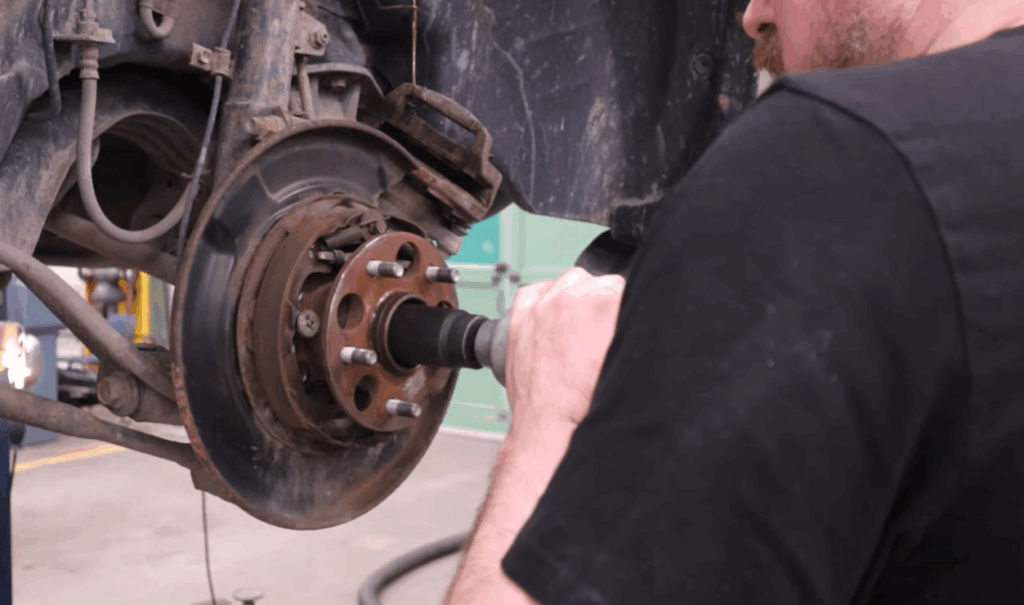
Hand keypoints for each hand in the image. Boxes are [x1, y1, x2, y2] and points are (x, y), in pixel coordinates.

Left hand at [505, 268, 625, 428]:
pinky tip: (551, 317)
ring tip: (577, 329)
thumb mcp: (626, 356)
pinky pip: (534, 292)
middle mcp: (573, 294)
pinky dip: (543, 300)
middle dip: (600, 302)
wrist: (552, 423)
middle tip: (600, 333)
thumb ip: (632, 328)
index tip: (622, 321)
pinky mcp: (521, 316)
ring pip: (567, 282)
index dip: (625, 306)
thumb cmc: (589, 399)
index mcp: (606, 299)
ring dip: (574, 298)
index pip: (624, 286)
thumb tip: (638, 316)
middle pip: (596, 282)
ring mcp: (543, 303)